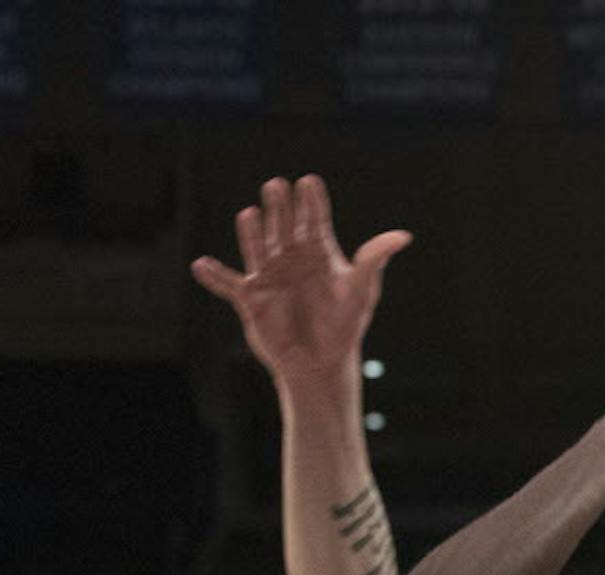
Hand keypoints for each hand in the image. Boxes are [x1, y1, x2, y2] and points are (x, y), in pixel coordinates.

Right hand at [192, 174, 410, 384]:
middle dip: (280, 207)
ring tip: (249, 214)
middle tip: (276, 185)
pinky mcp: (251, 299)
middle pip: (283, 227)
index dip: (312, 203)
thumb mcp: (362, 291)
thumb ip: (374, 259)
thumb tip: (404, 236)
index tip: (309, 182)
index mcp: (318, 253)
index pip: (314, 221)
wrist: (322, 363)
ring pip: (257, 249)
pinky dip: (214, 277)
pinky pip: (228, 284)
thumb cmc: (344, 326)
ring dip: (252, 234)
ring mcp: (269, 277)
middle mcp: (290, 259)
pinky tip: (201, 264)